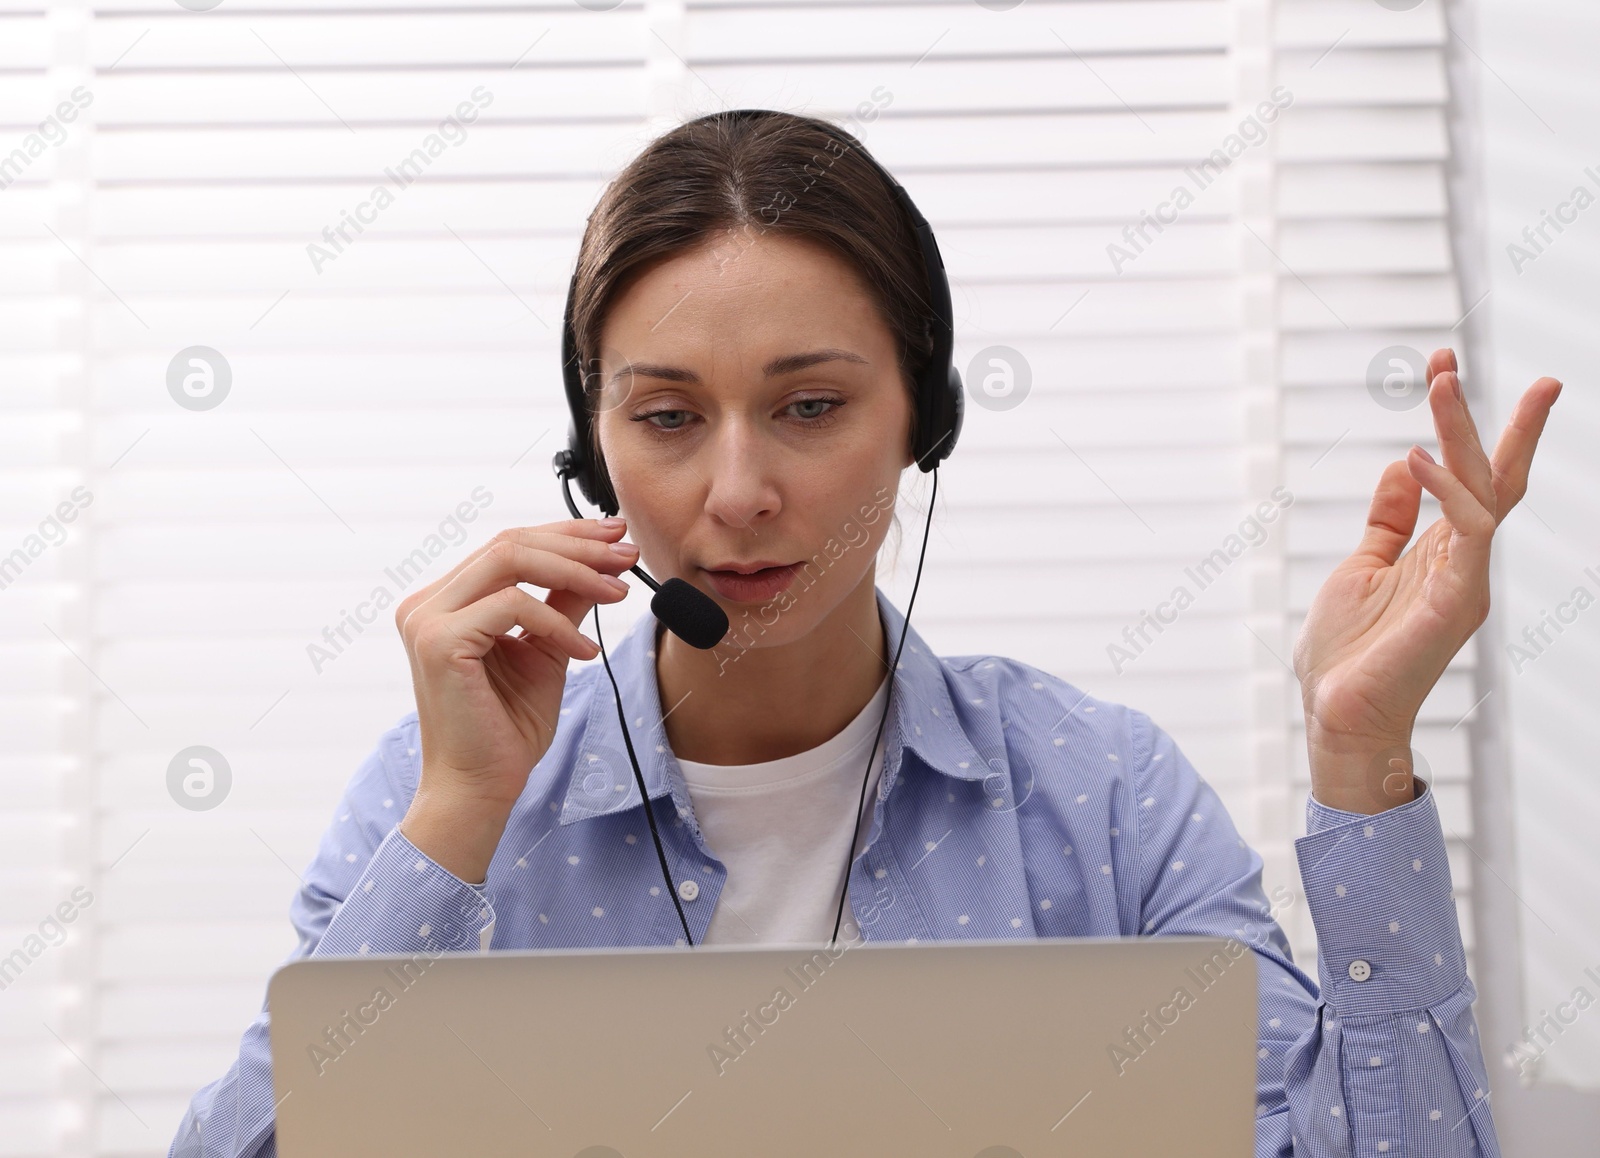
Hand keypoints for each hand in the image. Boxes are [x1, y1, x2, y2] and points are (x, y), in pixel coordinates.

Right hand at [394, 517, 637, 880]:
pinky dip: (557, 623)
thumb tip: (601, 563)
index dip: (566, 535)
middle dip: (578, 545)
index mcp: (447, 602)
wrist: (480, 787)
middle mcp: (428, 603)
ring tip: (618, 596)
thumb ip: (564, 603)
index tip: (617, 537)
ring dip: (575, 572)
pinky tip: (585, 652)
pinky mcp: (439, 641)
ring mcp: (427, 619)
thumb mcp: (548, 650)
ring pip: (510, 560)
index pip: (508, 545)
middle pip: (510, 542)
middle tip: (627, 556)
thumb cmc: (507, 728)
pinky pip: (512, 606)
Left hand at [1291, 349, 1560, 813]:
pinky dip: (1446, 491)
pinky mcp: (1457, 599)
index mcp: (1444, 549)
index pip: (1468, 474)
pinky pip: (1467, 532)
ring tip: (1438, 380)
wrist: (1338, 714)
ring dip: (1461, 433)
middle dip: (1482, 413)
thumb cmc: (1349, 651)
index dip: (1457, 419)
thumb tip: (1400, 463)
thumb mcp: (1364, 565)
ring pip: (1484, 489)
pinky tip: (1414, 456)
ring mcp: (1467, 578)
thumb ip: (1389, 519)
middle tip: (1454, 355)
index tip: (1439, 363)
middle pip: (1492, 473)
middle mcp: (1465, 559)